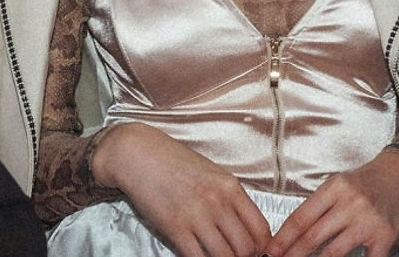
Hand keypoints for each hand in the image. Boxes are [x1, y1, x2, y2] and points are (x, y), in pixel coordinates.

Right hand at [91, 123, 270, 256]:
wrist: (137, 152)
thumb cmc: (172, 161)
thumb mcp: (210, 172)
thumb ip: (229, 198)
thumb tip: (245, 228)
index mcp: (230, 187)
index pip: (261, 230)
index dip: (261, 248)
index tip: (254, 252)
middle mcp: (217, 202)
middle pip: (246, 248)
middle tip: (232, 255)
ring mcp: (197, 216)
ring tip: (214, 255)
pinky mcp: (175, 228)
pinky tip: (198, 256)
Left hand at [265, 150, 398, 256]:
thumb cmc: (370, 181)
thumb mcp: (341, 184)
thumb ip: (323, 205)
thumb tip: (298, 230)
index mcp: (333, 188)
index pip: (301, 217)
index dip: (284, 237)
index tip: (272, 249)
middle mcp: (348, 203)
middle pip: (313, 235)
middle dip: (294, 253)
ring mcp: (367, 221)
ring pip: (334, 252)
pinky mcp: (385, 237)